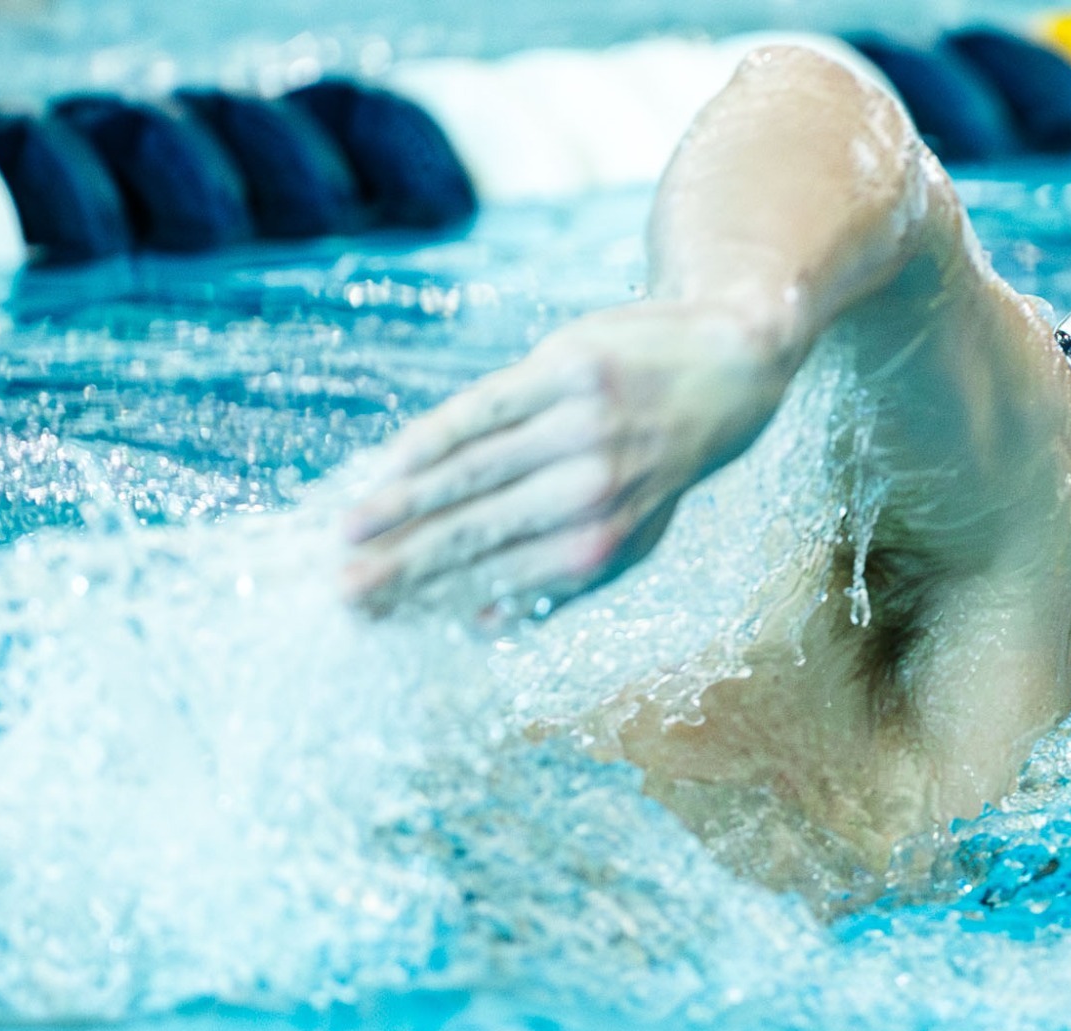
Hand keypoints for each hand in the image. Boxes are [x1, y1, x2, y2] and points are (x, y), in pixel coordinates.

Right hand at [342, 300, 793, 619]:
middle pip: (477, 534)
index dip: (434, 600)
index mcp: (607, 542)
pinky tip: (392, 463)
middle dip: (404, 568)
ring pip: (471, 472)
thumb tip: (478, 625)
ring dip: (403, 506)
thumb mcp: (635, 533)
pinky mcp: (567, 370)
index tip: (377, 619)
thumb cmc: (661, 463)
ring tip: (350, 533)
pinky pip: (483, 408)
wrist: (726, 365)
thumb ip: (564, 581)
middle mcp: (595, 489)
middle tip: (344, 595)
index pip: (498, 576)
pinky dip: (434, 438)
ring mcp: (580, 426)